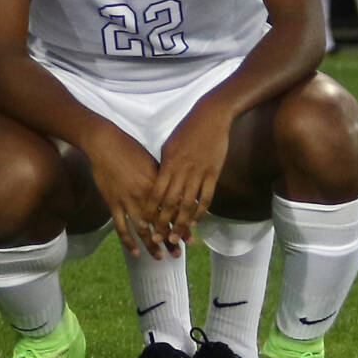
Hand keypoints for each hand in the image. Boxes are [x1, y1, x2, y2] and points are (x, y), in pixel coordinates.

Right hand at [86, 124, 173, 257]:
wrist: (105, 143)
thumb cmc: (131, 149)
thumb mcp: (153, 163)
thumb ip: (163, 181)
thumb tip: (177, 194)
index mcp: (158, 185)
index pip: (173, 212)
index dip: (182, 227)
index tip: (190, 240)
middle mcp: (145, 197)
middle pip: (160, 224)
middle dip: (170, 240)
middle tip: (178, 254)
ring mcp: (127, 201)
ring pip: (143, 229)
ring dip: (152, 245)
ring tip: (161, 257)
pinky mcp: (113, 203)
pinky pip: (121, 227)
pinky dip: (128, 241)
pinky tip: (135, 252)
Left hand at [148, 107, 229, 247]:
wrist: (210, 118)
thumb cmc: (186, 130)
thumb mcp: (169, 146)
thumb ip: (164, 165)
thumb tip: (158, 181)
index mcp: (167, 164)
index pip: (156, 192)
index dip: (150, 209)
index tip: (144, 224)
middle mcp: (181, 171)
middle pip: (170, 203)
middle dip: (163, 223)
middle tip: (157, 239)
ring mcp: (198, 173)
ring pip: (188, 204)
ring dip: (182, 223)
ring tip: (177, 238)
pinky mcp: (213, 174)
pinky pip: (206, 197)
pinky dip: (201, 212)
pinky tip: (196, 222)